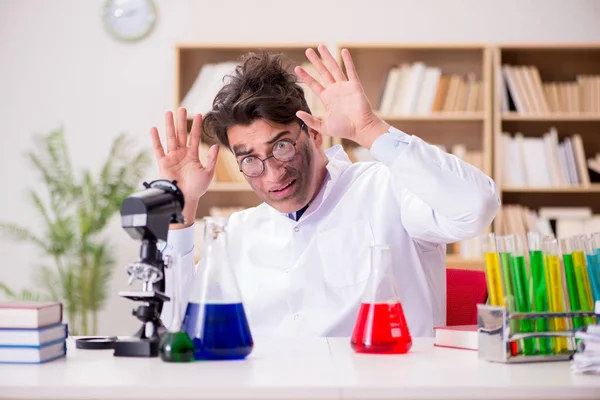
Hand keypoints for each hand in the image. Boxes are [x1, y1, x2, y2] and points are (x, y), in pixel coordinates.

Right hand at [150, 108, 218, 226]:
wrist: (185, 198)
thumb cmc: (197, 188)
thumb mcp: (208, 173)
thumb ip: (212, 159)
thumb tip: (216, 146)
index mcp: (192, 155)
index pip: (195, 137)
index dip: (196, 126)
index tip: (198, 114)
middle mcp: (181, 154)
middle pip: (181, 134)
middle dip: (181, 121)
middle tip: (182, 108)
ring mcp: (172, 157)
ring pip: (170, 138)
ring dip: (169, 125)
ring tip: (169, 113)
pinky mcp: (163, 163)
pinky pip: (158, 149)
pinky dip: (156, 139)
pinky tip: (154, 129)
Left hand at [294, 45, 389, 148]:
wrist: (360, 129)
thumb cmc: (344, 129)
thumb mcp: (323, 127)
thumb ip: (310, 120)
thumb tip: (297, 113)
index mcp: (327, 99)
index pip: (314, 84)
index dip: (306, 76)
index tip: (297, 68)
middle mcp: (335, 90)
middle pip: (323, 72)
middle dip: (315, 61)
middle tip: (308, 51)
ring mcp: (345, 87)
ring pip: (334, 68)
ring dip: (328, 57)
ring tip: (321, 46)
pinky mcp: (355, 86)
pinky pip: (351, 71)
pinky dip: (348, 61)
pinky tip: (344, 51)